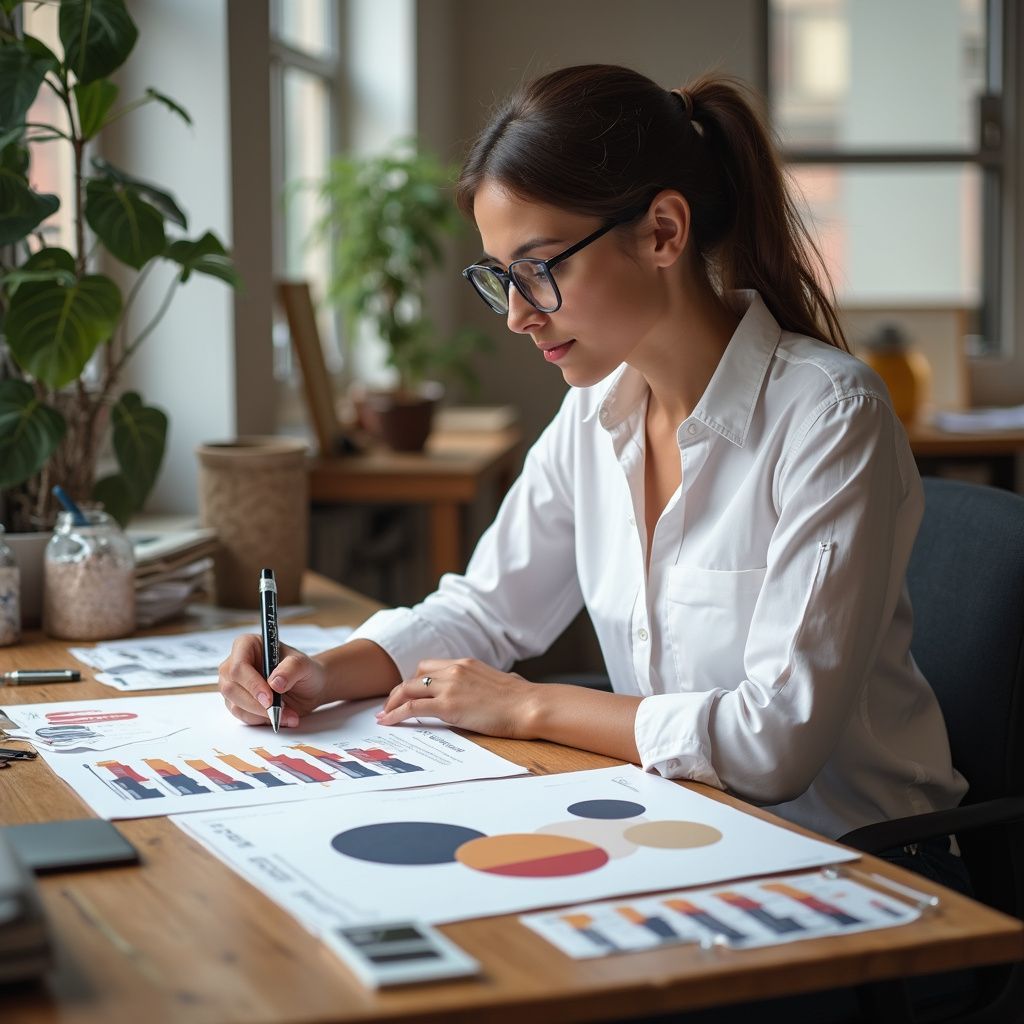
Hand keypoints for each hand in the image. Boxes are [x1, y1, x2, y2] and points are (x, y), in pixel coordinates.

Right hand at [218, 634, 328, 727]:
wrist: (308, 687)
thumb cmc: (303, 670)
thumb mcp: (304, 665)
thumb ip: (291, 669)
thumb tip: (274, 682)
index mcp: (247, 645)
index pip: (238, 666)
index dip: (252, 684)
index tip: (270, 698)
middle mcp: (234, 664)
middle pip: (231, 688)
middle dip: (256, 703)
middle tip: (279, 710)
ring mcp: (234, 685)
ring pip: (236, 705)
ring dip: (263, 714)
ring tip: (288, 713)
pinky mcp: (237, 703)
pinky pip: (243, 716)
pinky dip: (263, 720)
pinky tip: (282, 717)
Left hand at [376, 658, 536, 738]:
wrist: (529, 706)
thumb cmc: (524, 698)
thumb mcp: (505, 681)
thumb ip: (493, 681)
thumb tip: (502, 685)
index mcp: (467, 663)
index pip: (430, 666)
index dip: (415, 680)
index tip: (408, 692)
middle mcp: (455, 670)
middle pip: (415, 675)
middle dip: (400, 690)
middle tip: (391, 704)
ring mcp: (450, 686)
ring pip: (409, 689)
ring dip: (393, 701)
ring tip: (384, 714)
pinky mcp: (448, 706)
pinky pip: (413, 707)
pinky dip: (396, 714)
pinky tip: (388, 721)